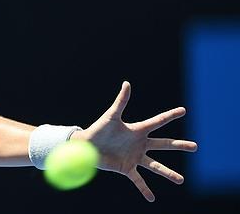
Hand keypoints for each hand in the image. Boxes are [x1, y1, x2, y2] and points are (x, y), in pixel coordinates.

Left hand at [73, 81, 197, 201]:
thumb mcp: (111, 115)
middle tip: (195, 147)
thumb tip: (127, 83)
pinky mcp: (127, 168)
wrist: (87, 145)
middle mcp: (140, 144)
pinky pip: (138, 180)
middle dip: (179, 145)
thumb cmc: (99, 129)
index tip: (183, 110)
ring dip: (168, 173)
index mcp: (138, 130)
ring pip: (155, 166)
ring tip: (181, 180)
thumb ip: (121, 101)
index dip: (170, 115)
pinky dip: (144, 189)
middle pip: (164, 144)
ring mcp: (135, 157)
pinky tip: (152, 198)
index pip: (158, 121)